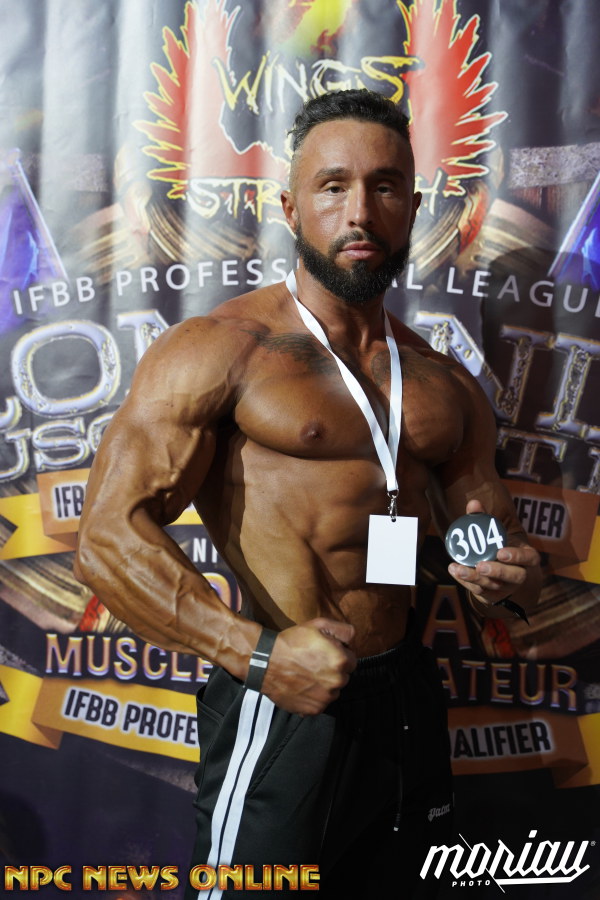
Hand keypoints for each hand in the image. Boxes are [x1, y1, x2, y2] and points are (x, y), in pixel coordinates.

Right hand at [260, 618, 356, 714]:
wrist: (266, 662)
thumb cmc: (292, 642)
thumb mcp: (318, 625)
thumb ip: (343, 630)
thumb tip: (353, 638)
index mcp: (341, 661)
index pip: (352, 660)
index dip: (339, 655)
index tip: (325, 653)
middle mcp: (337, 682)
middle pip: (343, 677)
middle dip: (333, 670)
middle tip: (314, 663)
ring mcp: (325, 698)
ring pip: (332, 691)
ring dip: (325, 684)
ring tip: (307, 674)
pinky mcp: (313, 709)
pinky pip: (321, 703)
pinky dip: (314, 696)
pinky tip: (303, 685)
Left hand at [447, 499, 539, 613]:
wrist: (499, 571)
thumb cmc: (498, 545)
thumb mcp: (495, 533)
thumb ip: (485, 518)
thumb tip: (473, 503)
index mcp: (527, 557)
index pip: (529, 558)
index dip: (517, 556)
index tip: (501, 552)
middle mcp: (520, 575)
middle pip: (514, 577)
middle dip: (497, 571)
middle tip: (481, 565)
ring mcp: (507, 588)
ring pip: (494, 586)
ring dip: (474, 578)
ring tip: (458, 568)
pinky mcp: (493, 596)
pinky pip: (480, 591)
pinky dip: (466, 582)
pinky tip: (454, 571)